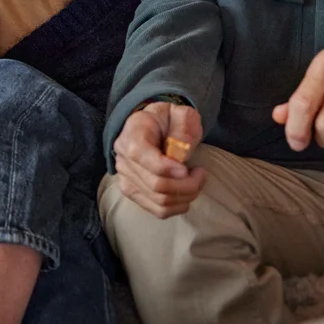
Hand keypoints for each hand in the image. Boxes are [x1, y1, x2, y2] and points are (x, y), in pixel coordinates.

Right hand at [113, 102, 206, 217]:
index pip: (144, 158)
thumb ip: (183, 125)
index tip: (189, 168)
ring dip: (185, 196)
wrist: (151, 128)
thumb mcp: (179, 113)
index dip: (169, 168)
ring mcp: (126, 179)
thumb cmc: (167, 120)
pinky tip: (186, 194)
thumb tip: (181, 151)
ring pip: (159, 201)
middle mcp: (123, 159)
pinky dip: (177, 207)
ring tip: (195, 181)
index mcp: (132, 135)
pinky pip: (157, 211)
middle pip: (156, 184)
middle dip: (187, 185)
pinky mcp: (133, 193)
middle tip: (200, 174)